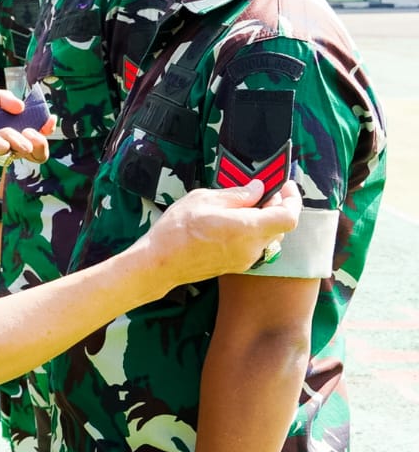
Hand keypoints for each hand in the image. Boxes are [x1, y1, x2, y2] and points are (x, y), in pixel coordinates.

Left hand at [0, 87, 53, 170]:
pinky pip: (3, 153)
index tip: (50, 119)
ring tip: (3, 131)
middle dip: (40, 139)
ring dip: (17, 138)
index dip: (45, 126)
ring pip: (22, 150)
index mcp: (7, 122)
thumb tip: (22, 107)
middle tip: (32, 131)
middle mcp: (6, 137)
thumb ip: (2, 98)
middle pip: (36, 147)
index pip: (33, 127)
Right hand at [144, 181, 302, 291]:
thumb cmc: (176, 230)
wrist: (159, 263)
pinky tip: (232, 222)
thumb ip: (236, 194)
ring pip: (269, 236)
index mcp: (247, 228)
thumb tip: (257, 189)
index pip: (289, 216)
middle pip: (281, 226)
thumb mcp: (203, 199)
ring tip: (242, 206)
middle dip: (276, 206)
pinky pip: (256, 245)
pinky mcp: (237, 265)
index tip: (284, 185)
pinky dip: (253, 231)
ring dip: (264, 219)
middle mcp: (252, 247)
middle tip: (260, 191)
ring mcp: (246, 259)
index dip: (292, 199)